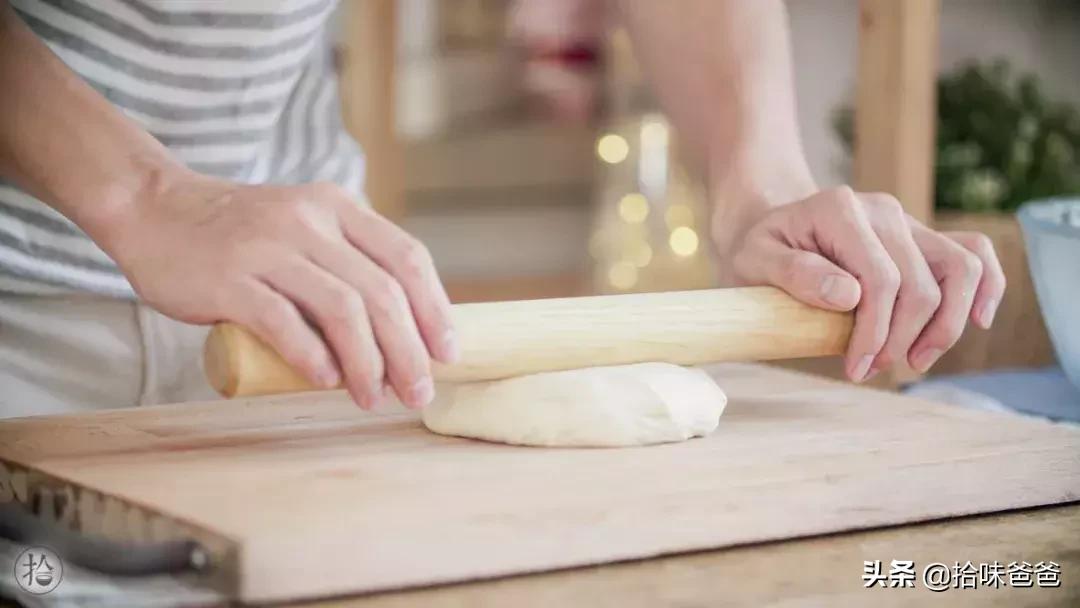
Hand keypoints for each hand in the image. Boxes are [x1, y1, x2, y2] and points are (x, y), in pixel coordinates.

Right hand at [100, 172, 457, 408]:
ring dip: (368, 362)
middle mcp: (309, 220)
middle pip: (381, 291)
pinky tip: (326, 381)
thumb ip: (346, 260)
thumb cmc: (242, 236)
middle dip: (409, 350)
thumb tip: (403, 330)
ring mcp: (267, 246)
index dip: (435, 309)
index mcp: (338, 207)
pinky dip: (311, 355)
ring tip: (374, 397)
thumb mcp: (305, 227)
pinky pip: (282, 320)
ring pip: (341, 308)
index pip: (406, 257)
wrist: (155, 210)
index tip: (447, 353)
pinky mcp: (227, 278)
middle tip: (418, 392)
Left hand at [714, 186, 1005, 381]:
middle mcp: (883, 211)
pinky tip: (976, 321)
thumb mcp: (755, 260)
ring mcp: (908, 223)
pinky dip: (987, 286)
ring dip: (946, 324)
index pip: (881, 279)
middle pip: (922, 283)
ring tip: (916, 361)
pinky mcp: (921, 239)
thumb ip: (795, 273)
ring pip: (961, 269)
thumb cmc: (759, 248)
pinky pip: (974, 253)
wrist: (768, 227)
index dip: (876, 332)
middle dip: (903, 338)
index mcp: (840, 210)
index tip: (856, 369)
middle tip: (871, 369)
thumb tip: (848, 296)